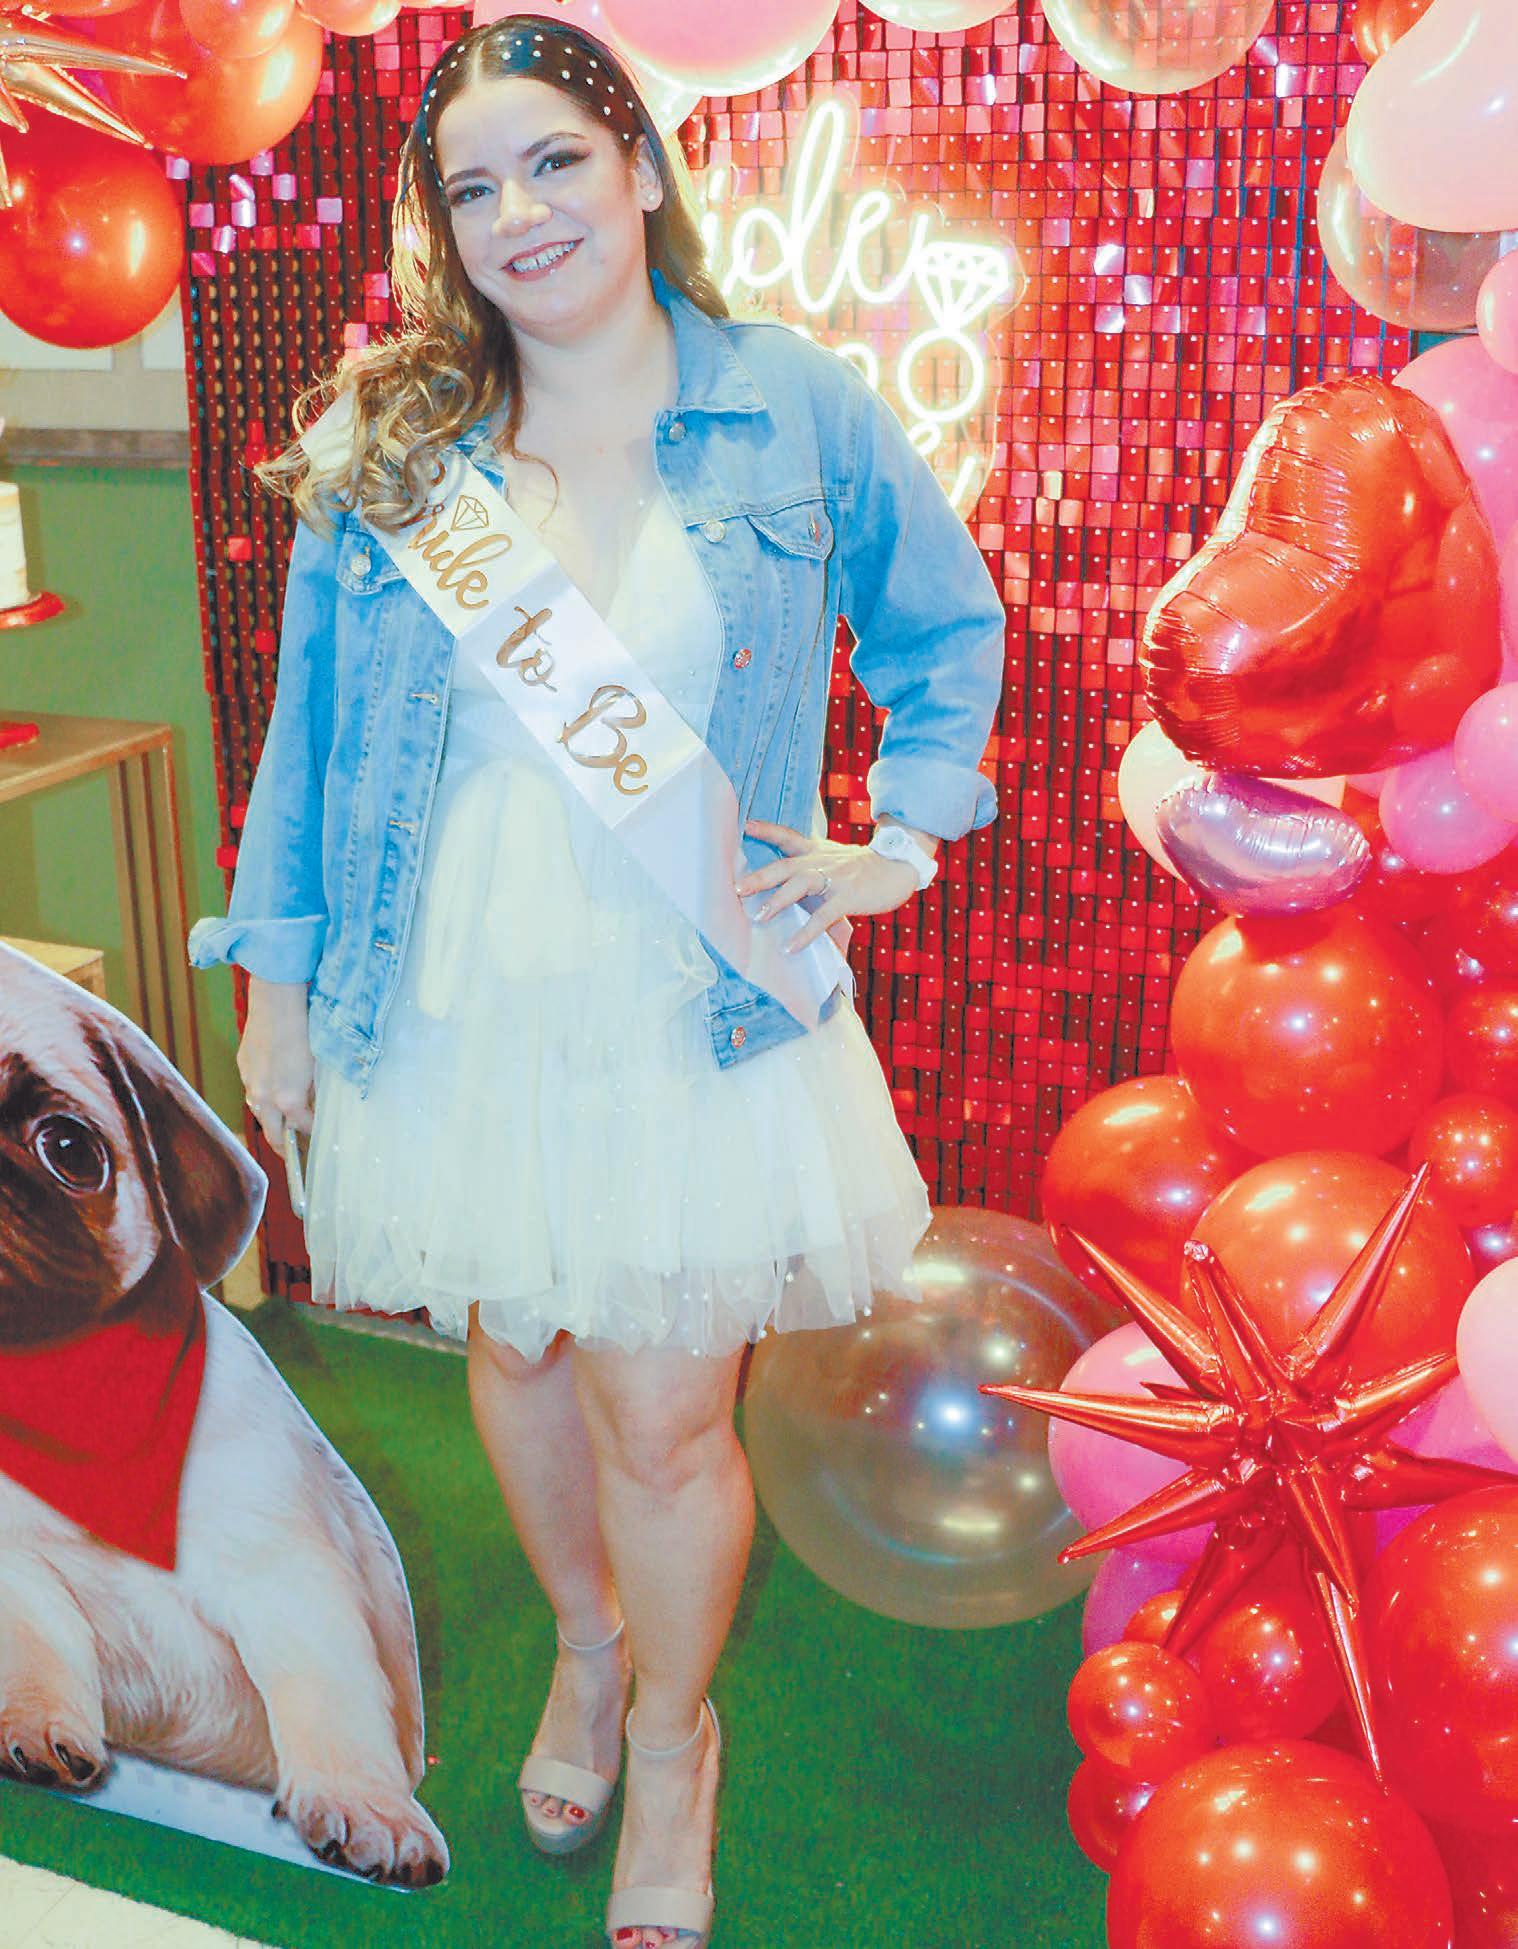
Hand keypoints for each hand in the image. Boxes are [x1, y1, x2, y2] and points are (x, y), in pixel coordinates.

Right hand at [238, 975, 315, 1150]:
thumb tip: (315, 1104)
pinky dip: (262, 1097)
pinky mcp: (243, 1066)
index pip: (303, 1127)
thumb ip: (315, 1092)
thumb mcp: (318, 1067)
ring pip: (260, 1112)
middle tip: (295, 1153)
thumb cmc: (305, 1031)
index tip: (319, 1134)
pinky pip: (252, 1090)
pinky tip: (272, 1091)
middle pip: (273, 1134)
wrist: (278, 1002)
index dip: (313, 1132)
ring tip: (283, 1124)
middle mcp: (265, 1096)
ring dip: (272, 1121)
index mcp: (288, 1099)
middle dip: (284, 1145)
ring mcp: (250, 1082)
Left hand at [739, 818, 923, 955]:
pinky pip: (823, 916)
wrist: (898, 866)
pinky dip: (805, 932)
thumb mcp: (833, 858)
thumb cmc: (862, 869)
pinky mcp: (847, 897)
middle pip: (785, 865)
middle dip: (759, 877)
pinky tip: (791, 946)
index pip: (787, 836)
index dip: (766, 830)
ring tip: (759, 917)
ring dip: (778, 901)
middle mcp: (820, 861)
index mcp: (815, 851)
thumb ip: (810, 866)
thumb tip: (785, 886)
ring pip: (800, 885)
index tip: (745, 826)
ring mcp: (834, 878)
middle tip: (736, 889)